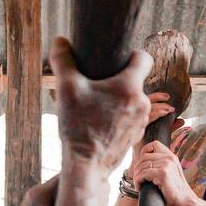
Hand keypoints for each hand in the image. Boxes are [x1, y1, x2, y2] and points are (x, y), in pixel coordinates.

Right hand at [51, 37, 151, 170]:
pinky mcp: (136, 136)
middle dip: (118, 80)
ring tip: (97, 105)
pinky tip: (101, 121)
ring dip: (120, 99)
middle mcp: (142, 102)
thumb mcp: (66, 88)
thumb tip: (60, 41)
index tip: (116, 60)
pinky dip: (120, 116)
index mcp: (130, 86)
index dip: (131, 54)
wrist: (86, 165)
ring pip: (133, 100)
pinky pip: (131, 118)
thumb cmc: (78, 126)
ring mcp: (141, 121)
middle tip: (98, 85)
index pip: (144, 57)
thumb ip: (63, 60)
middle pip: (135, 80)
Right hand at [130, 92, 184, 165]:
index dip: (156, 97)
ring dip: (159, 107)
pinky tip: (164, 114)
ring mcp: (134, 126)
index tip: (167, 97)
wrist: (142, 164)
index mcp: (140, 119)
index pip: (146, 103)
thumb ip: (170, 127)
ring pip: (145, 110)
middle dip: (156, 98)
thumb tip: (181, 120)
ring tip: (169, 109)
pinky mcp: (135, 133)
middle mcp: (135, 121)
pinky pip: (145, 120)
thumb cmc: (152, 149)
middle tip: (168, 98)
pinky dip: (155, 115)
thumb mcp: (163, 135)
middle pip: (143, 103)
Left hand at [133, 140, 195, 205]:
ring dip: (136, 176)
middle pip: (144, 156)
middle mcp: (169, 158)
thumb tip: (143, 163)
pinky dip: (138, 181)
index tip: (142, 166)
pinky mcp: (163, 173)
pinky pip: (143, 174)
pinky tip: (140, 187)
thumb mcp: (169, 173)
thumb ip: (161, 165)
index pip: (154, 145)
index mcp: (171, 156)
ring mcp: (166, 165)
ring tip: (138, 184)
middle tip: (137, 178)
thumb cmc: (174, 190)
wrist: (184, 200)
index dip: (144, 153)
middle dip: (137, 168)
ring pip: (142, 166)